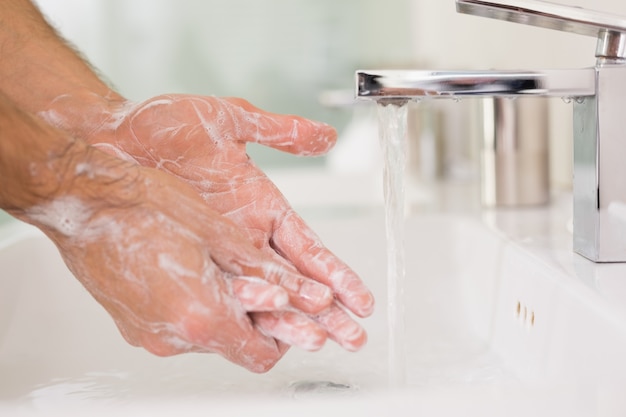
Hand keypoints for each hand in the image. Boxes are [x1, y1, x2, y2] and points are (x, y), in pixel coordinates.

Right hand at [27, 143, 329, 371]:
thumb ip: (268, 273)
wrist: (82, 200)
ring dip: (226, 307)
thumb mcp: (221, 235)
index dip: (285, 332)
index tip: (289, 306)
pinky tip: (193, 268)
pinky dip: (197, 305)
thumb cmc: (145, 206)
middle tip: (259, 279)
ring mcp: (149, 333)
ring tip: (222, 265)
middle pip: (235, 345)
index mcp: (201, 318)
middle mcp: (173, 337)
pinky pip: (178, 325)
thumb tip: (309, 295)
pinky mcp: (133, 323)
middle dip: (257, 316)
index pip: (262, 354)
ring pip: (208, 334)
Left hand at [66, 95, 374, 350]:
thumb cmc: (163, 126)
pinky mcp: (188, 262)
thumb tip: (326, 135)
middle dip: (327, 311)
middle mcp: (245, 237)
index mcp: (262, 207)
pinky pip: (223, 295)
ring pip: (264, 296)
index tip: (360, 299)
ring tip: (322, 346)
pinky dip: (247, 316)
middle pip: (295, 282)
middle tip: (354, 337)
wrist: (110, 139)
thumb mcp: (228, 121)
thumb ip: (279, 131)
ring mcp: (217, 254)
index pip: (308, 249)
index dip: (335, 274)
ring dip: (293, 322)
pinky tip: (267, 339)